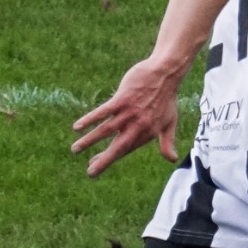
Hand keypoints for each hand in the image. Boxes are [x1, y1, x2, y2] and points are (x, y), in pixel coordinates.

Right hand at [72, 56, 184, 176]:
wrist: (165, 75)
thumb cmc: (167, 99)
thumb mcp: (170, 123)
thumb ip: (167, 142)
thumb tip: (173, 159)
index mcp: (146, 133)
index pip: (125, 150)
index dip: (110, 159)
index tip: (94, 166)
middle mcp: (137, 126)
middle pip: (117, 147)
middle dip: (104, 160)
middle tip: (90, 173)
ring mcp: (129, 113)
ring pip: (105, 130)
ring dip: (89, 141)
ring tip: (75, 149)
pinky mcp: (122, 99)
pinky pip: (103, 112)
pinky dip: (89, 119)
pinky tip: (76, 127)